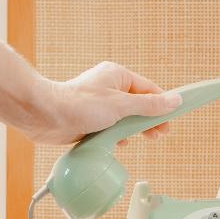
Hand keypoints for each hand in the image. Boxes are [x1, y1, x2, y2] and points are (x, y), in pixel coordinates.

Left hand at [26, 61, 181, 143]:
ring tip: (141, 139)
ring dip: (133, 129)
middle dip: (150, 120)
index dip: (163, 105)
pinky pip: (112, 127)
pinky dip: (117, 135)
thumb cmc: (79, 105)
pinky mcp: (91, 119)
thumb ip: (150, 105)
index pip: (150, 90)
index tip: (173, 119)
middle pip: (139, 104)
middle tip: (160, 134)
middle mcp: (109, 87)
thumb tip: (175, 100)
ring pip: (126, 118)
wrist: (44, 116)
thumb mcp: (121, 105)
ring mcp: (100, 104)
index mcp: (118, 76)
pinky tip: (119, 142)